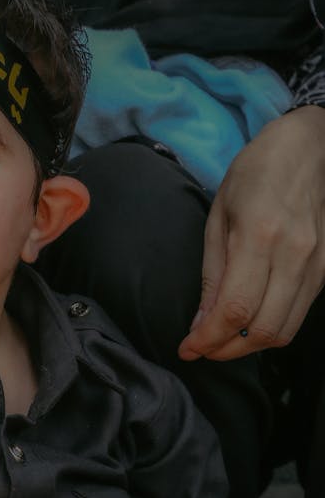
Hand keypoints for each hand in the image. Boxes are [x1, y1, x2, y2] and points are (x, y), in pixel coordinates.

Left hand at [178, 106, 324, 361]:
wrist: (312, 146)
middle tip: (202, 349)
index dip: (209, 339)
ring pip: (284, 330)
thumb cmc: (258, 172)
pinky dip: (270, 328)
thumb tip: (202, 322)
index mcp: (260, 236)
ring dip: (248, 346)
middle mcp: (295, 254)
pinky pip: (298, 314)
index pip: (235, 309)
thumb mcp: (219, 214)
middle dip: (226, 351)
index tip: (187, 349)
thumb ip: (213, 272)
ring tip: (222, 340)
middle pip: (263, 330)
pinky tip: (248, 322)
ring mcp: (318, 264)